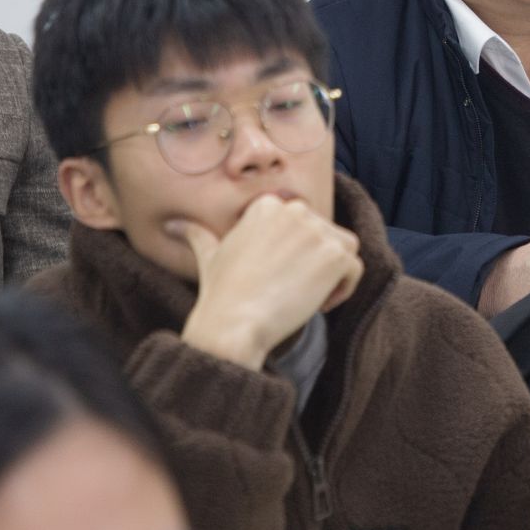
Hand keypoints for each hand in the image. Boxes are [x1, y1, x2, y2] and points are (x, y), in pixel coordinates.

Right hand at [173, 195, 363, 369]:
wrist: (233, 323)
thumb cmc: (221, 294)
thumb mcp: (209, 256)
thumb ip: (198, 235)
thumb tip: (174, 225)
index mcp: (268, 206)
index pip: (301, 224)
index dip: (295, 253)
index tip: (278, 277)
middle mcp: (294, 210)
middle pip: (324, 234)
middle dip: (314, 263)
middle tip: (291, 291)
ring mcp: (317, 231)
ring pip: (343, 248)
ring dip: (332, 274)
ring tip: (307, 297)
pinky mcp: (335, 254)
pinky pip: (355, 269)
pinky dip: (344, 290)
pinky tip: (318, 305)